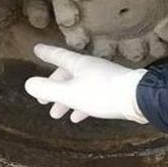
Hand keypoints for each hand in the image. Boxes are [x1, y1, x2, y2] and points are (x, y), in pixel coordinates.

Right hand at [24, 44, 148, 123]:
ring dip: (66, 100)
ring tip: (57, 115)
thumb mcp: (70, 93)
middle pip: (67, 75)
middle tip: (43, 101)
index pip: (58, 56)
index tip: (37, 49)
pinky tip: (77, 117)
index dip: (46, 53)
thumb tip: (29, 84)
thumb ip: (48, 89)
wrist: (138, 100)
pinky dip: (82, 105)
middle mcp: (91, 68)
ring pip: (79, 88)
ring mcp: (104, 79)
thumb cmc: (102, 94)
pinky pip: (92, 96)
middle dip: (53, 87)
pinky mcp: (114, 91)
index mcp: (79, 64)